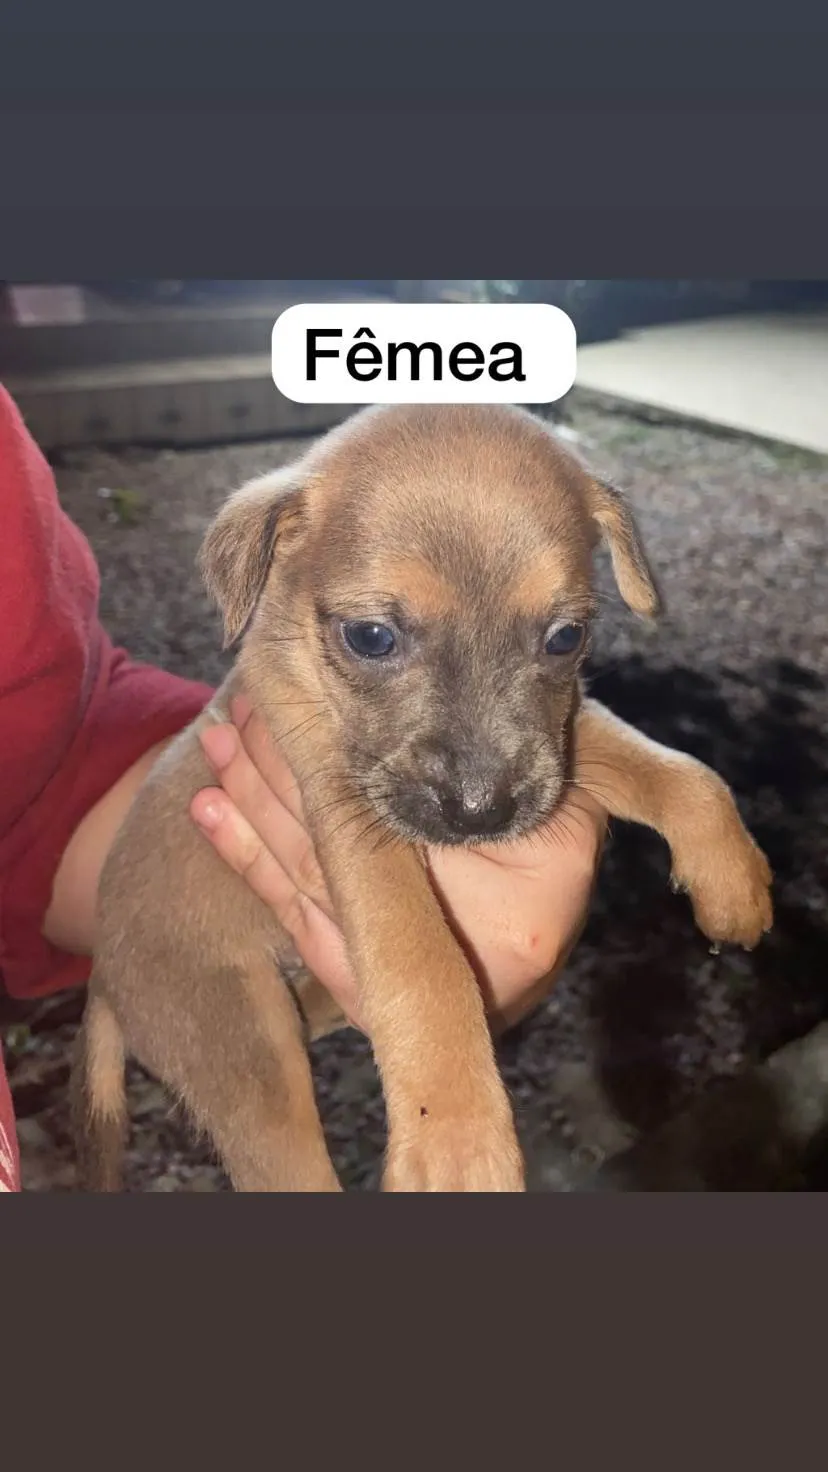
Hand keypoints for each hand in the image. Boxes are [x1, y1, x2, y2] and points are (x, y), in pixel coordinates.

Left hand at [190, 697, 605, 1034]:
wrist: (518, 972)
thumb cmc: (551, 882)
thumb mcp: (568, 835)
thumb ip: (538, 785)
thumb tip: (481, 715)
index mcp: (505, 914)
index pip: (402, 829)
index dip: (344, 764)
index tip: (306, 699)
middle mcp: (434, 952)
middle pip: (338, 849)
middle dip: (283, 775)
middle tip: (243, 712)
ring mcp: (383, 976)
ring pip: (304, 877)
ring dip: (254, 806)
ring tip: (220, 745)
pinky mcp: (347, 983)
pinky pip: (288, 914)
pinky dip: (246, 860)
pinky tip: (209, 813)